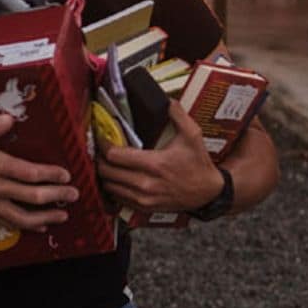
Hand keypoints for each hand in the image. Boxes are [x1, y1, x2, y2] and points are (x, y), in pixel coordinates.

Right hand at [0, 113, 76, 230]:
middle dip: (57, 196)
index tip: (66, 174)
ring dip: (47, 216)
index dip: (51, 174)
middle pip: (33, 196)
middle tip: (75, 195)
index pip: (29, 173)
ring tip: (63, 216)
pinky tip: (40, 227)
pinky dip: (28, 226)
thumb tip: (9, 119)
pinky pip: (10, 224)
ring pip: (24, 215)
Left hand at [96, 102, 224, 213]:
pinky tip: (116, 178)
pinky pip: (118, 198)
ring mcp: (144, 198)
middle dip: (99, 158)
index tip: (102, 137)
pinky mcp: (144, 207)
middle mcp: (146, 183)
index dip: (103, 145)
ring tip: (106, 162)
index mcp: (155, 164)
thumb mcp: (193, 135)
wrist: (208, 193)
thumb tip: (166, 100)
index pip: (115, 156)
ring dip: (104, 174)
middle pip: (107, 172)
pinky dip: (113, 187)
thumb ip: (178, 115)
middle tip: (100, 149)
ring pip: (109, 186)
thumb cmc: (199, 164)